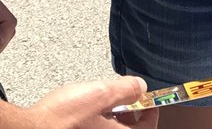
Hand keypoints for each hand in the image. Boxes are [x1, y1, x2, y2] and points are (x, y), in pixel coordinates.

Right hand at [29, 77, 156, 127]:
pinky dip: (95, 120)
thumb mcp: (99, 94)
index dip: (150, 111)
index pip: (147, 128)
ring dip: (110, 115)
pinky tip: (84, 109)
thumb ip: (124, 89)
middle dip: (128, 112)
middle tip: (123, 97)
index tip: (147, 99)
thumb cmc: (62, 119)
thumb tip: (140, 86)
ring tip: (100, 100)